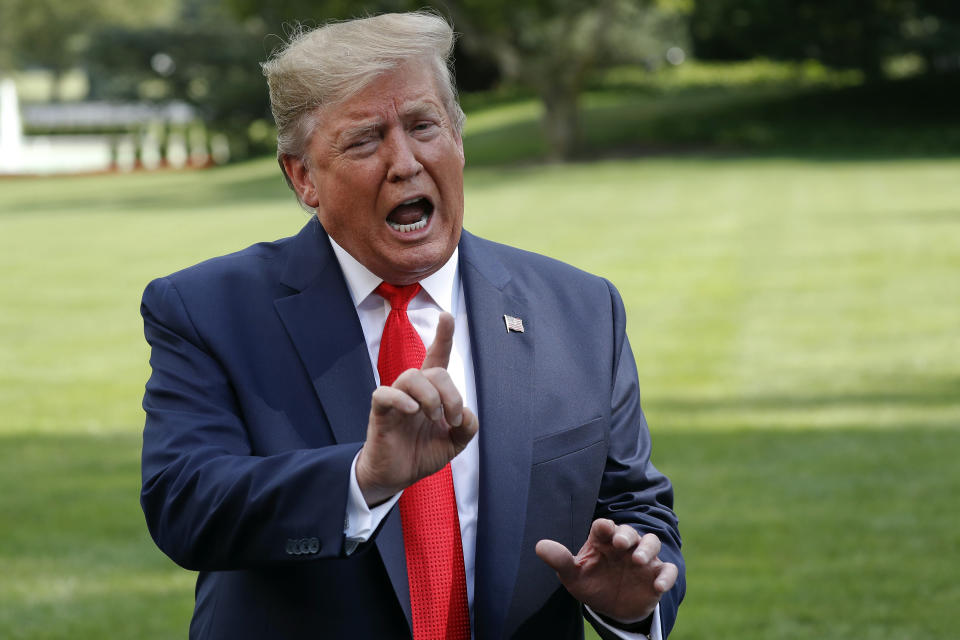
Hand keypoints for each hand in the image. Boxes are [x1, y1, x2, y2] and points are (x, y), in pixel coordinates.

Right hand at [356, 312, 477, 505]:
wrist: (397, 477)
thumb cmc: (421, 453)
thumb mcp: (454, 444)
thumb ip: (467, 428)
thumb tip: (468, 414)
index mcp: (431, 393)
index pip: (437, 358)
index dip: (443, 337)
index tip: (446, 316)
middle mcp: (413, 391)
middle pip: (433, 371)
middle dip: (451, 393)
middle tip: (453, 418)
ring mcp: (396, 400)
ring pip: (411, 376)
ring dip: (430, 396)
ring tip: (434, 417)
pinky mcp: (380, 413)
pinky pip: (385, 394)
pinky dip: (401, 399)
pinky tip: (412, 411)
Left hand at [536, 519, 677, 623]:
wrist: (613, 608)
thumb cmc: (592, 583)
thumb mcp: (573, 576)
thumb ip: (560, 560)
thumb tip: (539, 546)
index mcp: (603, 541)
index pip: (604, 526)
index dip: (605, 527)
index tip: (604, 529)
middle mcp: (625, 545)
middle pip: (630, 531)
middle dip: (627, 535)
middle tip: (621, 543)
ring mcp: (643, 559)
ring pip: (651, 543)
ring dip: (647, 549)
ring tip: (639, 560)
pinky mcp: (657, 575)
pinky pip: (667, 570)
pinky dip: (666, 576)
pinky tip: (658, 586)